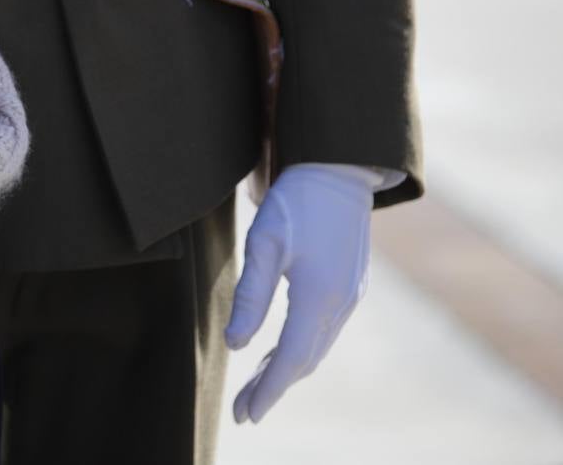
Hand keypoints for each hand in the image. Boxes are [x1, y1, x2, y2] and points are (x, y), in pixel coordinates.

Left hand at [225, 163, 380, 422]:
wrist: (338, 170)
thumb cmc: (296, 201)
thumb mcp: (265, 244)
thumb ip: (252, 296)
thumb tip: (236, 344)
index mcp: (319, 297)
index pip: (290, 359)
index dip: (267, 390)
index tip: (246, 415)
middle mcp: (340, 304)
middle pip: (304, 361)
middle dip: (272, 387)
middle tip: (243, 409)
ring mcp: (349, 296)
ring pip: (315, 348)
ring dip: (286, 369)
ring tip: (255, 386)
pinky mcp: (349, 286)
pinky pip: (323, 331)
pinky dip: (300, 349)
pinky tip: (281, 350)